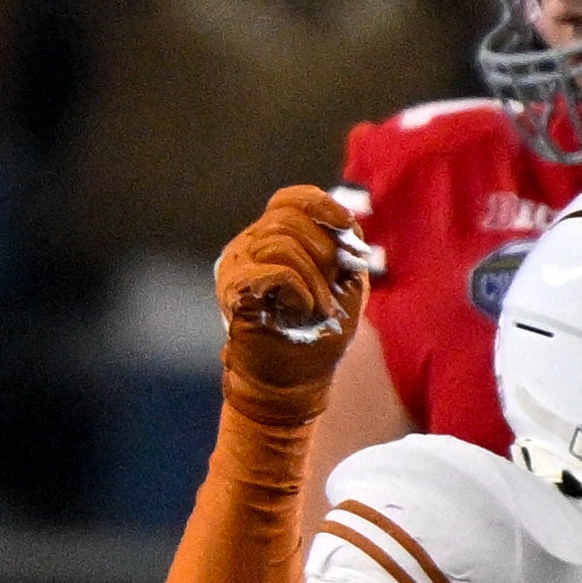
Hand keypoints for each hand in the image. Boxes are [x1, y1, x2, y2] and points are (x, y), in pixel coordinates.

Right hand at [214, 184, 376, 418]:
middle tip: (330, 291)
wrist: (293, 382)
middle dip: (323, 252)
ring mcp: (236, 266)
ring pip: (280, 242)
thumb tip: (348, 220)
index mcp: (273, 238)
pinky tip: (301, 310)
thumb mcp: (343, 282)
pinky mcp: (233, 289)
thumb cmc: (317, 333)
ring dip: (314, 279)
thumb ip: (345, 246)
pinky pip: (276, 270)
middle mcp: (249, 245)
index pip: (290, 199)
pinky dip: (300, 290)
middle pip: (288, 218)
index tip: (347, 227)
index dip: (320, 204)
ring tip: (317, 309)